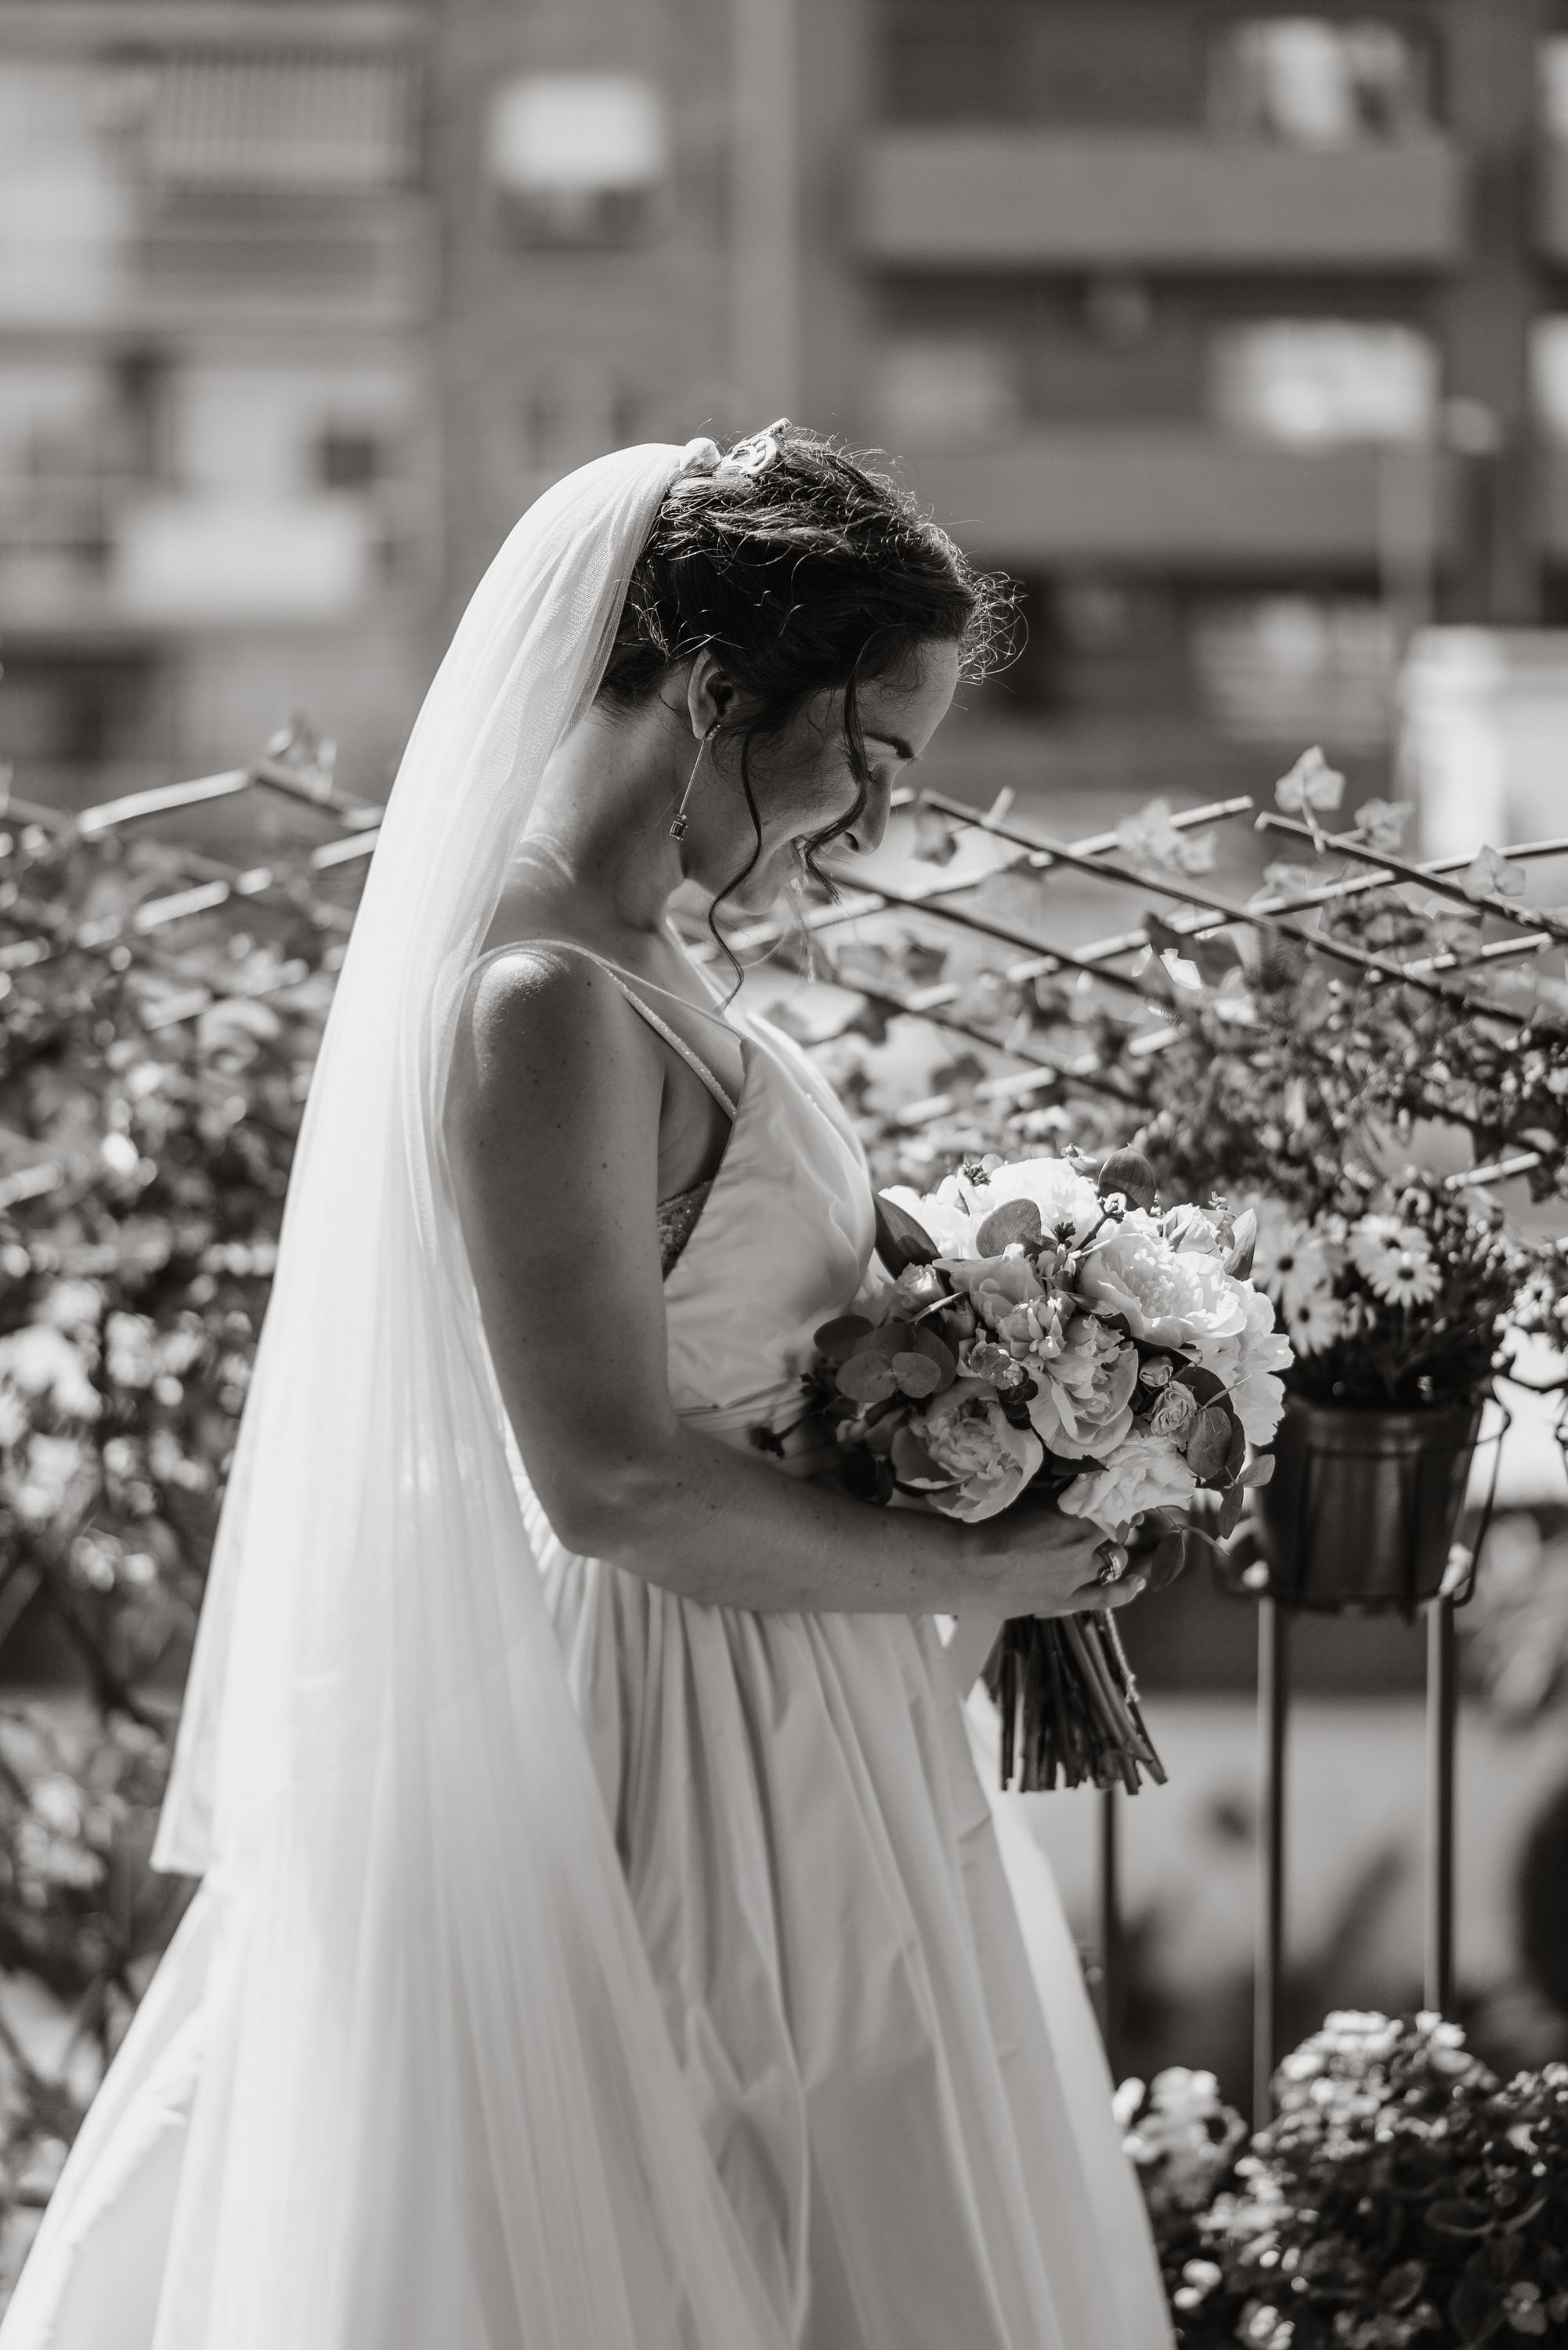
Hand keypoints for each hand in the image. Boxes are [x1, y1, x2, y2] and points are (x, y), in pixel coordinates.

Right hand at [967, 1495, 1147, 1620]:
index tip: (1116, 1488)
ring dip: (1115, 1550)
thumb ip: (1053, 1495)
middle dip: (1118, 1522)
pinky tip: (1137, 1583)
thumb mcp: (1025, 1498)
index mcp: (1074, 1516)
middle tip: (1112, 1513)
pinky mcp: (1064, 1600)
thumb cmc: (988, 1525)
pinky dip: (1124, 1590)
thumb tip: (1073, 1486)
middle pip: (1115, 1532)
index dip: (1115, 1496)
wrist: (966, 1567)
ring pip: (1114, 1561)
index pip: (1110, 1503)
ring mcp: (1076, 1576)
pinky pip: (1104, 1597)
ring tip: (1115, 1543)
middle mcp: (1083, 1546)